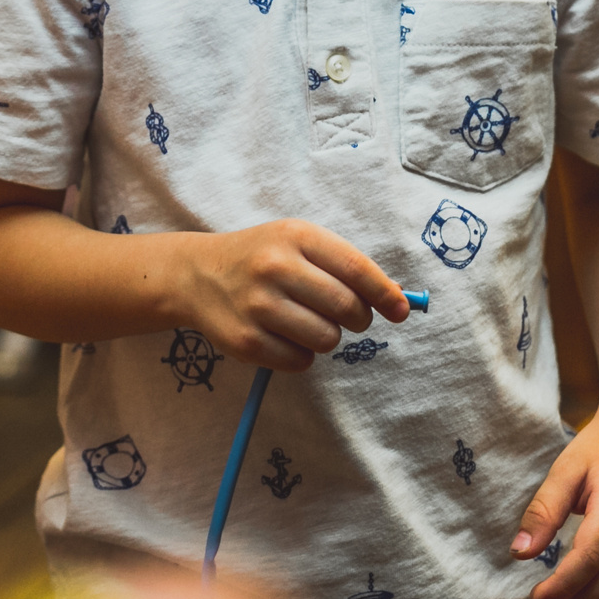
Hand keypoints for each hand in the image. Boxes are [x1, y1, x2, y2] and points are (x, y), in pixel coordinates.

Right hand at [168, 219, 409, 370]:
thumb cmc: (261, 257)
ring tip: (305, 321)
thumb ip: (343, 265)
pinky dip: (301, 355)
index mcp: (295, 237)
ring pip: (327, 339)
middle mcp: (275, 268)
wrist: (197, 274)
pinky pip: (301, 362)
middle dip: (358, 318)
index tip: (401, 310)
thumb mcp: (297, 243)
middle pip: (347, 308)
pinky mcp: (246, 341)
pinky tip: (283, 335)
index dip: (385, 294)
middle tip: (348, 315)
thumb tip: (395, 299)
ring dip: (327, 337)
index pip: (356, 269)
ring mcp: (258, 306)